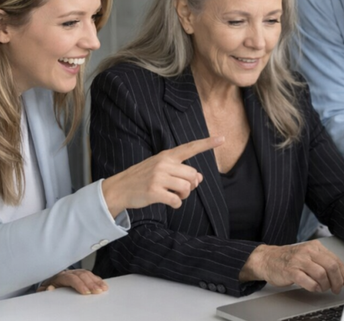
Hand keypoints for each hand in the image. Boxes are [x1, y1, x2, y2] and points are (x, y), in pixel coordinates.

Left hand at [36, 269, 107, 294]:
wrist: (50, 281)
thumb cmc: (47, 287)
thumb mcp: (43, 290)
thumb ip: (45, 290)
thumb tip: (50, 288)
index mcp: (60, 276)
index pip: (71, 278)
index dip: (79, 284)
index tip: (86, 292)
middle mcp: (69, 272)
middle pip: (82, 275)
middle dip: (91, 284)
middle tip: (98, 291)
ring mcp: (76, 272)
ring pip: (88, 274)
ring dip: (97, 281)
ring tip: (103, 289)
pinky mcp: (81, 275)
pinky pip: (91, 275)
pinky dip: (98, 280)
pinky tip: (103, 285)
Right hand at [101, 136, 224, 216]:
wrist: (120, 188)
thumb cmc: (143, 178)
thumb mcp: (161, 169)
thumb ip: (180, 171)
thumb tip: (200, 178)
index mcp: (167, 155)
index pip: (190, 147)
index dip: (207, 143)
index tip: (222, 138)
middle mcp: (163, 163)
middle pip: (193, 175)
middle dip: (190, 185)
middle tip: (179, 189)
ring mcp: (158, 177)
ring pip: (187, 188)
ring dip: (184, 196)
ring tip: (173, 195)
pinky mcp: (154, 191)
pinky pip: (177, 201)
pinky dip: (176, 204)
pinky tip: (169, 202)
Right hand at [240, 241, 343, 293]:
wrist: (268, 259)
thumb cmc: (289, 259)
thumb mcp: (308, 256)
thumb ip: (324, 263)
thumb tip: (342, 275)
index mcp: (315, 247)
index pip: (336, 259)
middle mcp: (308, 251)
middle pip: (331, 266)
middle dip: (337, 281)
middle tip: (336, 288)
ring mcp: (299, 261)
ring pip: (321, 274)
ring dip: (325, 285)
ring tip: (322, 288)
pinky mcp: (291, 271)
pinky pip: (308, 282)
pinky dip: (314, 287)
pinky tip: (313, 288)